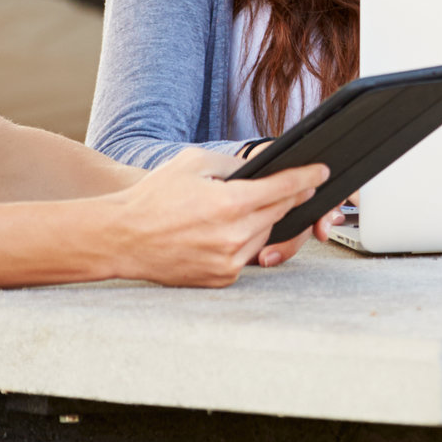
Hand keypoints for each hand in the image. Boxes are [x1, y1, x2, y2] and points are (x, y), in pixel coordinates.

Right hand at [103, 154, 332, 287]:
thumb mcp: (193, 163)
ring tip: (242, 209)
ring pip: (265, 234)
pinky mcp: (221, 278)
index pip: (283, 189)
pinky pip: (247, 255)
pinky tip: (228, 230)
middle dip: (289, 198)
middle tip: (296, 187)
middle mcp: (234, 235)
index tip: (322, 173)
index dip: (307, 179)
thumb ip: (232, 163)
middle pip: (279, 212)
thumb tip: (260, 166)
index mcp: (230, 204)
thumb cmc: (152, 198)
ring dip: (263, 220)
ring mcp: (228, 261)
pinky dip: (245, 241)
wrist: (120, 238)